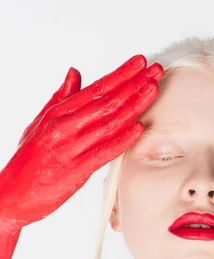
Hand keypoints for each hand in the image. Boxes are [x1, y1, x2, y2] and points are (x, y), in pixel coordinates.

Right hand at [0, 55, 162, 230]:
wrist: (10, 195)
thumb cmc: (26, 162)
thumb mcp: (40, 123)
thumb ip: (61, 99)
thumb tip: (75, 74)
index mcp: (58, 113)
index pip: (95, 89)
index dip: (120, 75)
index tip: (139, 64)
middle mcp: (64, 127)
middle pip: (106, 101)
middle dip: (134, 84)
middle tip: (155, 71)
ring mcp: (70, 148)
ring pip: (108, 122)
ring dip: (134, 105)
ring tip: (152, 90)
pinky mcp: (76, 171)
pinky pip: (103, 152)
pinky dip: (122, 140)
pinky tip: (138, 128)